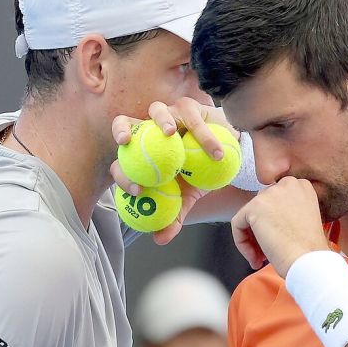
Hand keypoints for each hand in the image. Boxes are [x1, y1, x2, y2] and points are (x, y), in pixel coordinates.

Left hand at [111, 96, 239, 243]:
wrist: (226, 158)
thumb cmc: (200, 176)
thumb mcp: (187, 198)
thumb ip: (173, 215)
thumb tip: (159, 239)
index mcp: (141, 153)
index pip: (121, 161)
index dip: (121, 173)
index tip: (137, 189)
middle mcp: (149, 130)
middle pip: (124, 123)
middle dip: (121, 130)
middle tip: (126, 143)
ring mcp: (168, 115)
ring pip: (156, 109)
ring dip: (160, 119)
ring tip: (171, 133)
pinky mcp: (189, 107)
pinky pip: (193, 118)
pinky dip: (204, 135)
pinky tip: (216, 152)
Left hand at [230, 176, 329, 275]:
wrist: (310, 261)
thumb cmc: (310, 250)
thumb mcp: (302, 220)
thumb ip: (284, 212)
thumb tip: (263, 219)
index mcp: (302, 186)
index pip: (275, 201)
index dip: (273, 223)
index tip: (278, 241)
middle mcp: (288, 184)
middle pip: (261, 207)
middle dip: (260, 231)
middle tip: (265, 253)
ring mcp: (270, 193)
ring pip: (248, 216)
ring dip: (252, 239)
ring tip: (260, 259)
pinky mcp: (255, 206)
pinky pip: (237, 224)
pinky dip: (242, 243)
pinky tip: (256, 259)